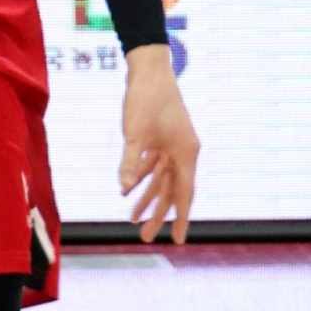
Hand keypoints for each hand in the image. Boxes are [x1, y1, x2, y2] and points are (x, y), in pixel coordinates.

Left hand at [120, 45, 199, 242]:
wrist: (148, 69)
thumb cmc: (145, 98)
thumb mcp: (134, 132)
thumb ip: (131, 161)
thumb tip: (125, 187)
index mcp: (185, 153)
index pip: (184, 194)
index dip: (180, 219)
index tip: (178, 241)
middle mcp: (182, 152)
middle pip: (171, 191)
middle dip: (158, 215)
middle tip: (144, 237)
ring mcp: (172, 145)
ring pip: (161, 180)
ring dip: (147, 199)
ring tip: (133, 220)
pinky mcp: (160, 139)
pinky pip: (152, 166)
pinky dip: (141, 178)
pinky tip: (127, 191)